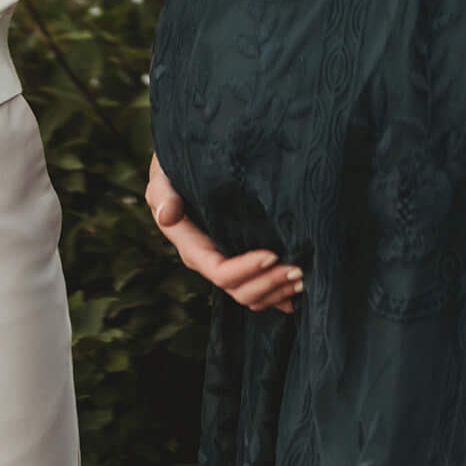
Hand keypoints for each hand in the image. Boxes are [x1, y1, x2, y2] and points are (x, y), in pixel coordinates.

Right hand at [145, 156, 302, 313]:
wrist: (184, 169)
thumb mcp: (162, 178)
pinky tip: (296, 295)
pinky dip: (277, 295)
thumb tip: (166, 215)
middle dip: (269, 284)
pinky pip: (257, 290)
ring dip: (277, 292)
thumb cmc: (173, 171)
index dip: (246, 269)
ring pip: (250, 295)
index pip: (220, 271)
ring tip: (302, 277)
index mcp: (192, 247)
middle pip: (239, 290)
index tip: (273, 254)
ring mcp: (225, 263)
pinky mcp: (238, 260)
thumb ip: (163, 195)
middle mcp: (209, 261)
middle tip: (298, 269)